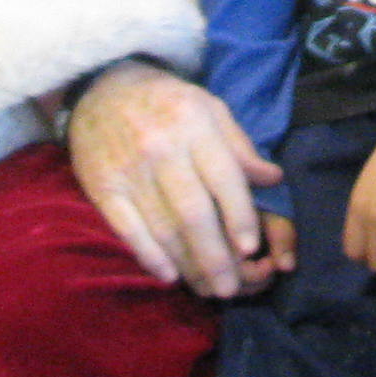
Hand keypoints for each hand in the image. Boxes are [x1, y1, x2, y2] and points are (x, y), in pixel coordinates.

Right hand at [64, 59, 282, 297]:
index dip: (239, 216)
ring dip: (187, 264)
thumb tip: (273, 180)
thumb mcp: (210, 109)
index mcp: (194, 125)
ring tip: (208, 288)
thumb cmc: (167, 102)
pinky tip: (168, 275)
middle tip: (231, 288)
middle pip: (192, 212)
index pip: (222, 178)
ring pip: (162, 227)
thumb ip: (240, 147)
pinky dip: (148, 256)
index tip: (251, 249)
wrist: (102, 88)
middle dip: (215, 256)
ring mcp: (129, 170)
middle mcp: (161, 149)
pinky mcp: (103, 187)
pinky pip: (127, 228)